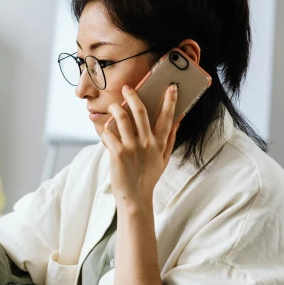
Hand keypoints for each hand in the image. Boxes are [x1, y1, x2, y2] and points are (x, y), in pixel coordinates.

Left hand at [102, 84, 178, 205]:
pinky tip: (105, 133)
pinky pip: (108, 133)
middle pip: (141, 111)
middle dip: (133, 96)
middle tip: (127, 87)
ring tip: (114, 106)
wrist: (135, 197)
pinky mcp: (117, 153)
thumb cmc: (148, 177)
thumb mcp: (164, 159)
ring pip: (122, 117)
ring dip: (116, 108)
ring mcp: (132, 147)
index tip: (171, 87)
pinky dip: (105, 130)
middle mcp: (147, 143)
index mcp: (159, 143)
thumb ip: (169, 140)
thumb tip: (178, 121)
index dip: (170, 101)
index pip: (167, 118)